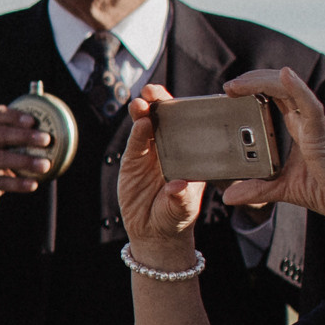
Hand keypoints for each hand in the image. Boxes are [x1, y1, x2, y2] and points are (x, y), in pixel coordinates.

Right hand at [0, 104, 55, 233]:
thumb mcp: (0, 153)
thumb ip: (17, 143)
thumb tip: (56, 135)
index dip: (13, 115)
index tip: (33, 121)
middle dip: (25, 136)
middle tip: (47, 140)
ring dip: (25, 161)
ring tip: (46, 165)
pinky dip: (17, 183)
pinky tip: (34, 185)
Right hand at [117, 82, 203, 264]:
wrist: (154, 232)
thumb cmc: (176, 217)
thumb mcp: (183, 209)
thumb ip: (181, 198)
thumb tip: (178, 186)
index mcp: (191, 156)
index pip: (189, 128)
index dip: (185, 111)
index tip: (184, 102)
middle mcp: (171, 150)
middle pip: (166, 120)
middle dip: (161, 103)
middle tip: (155, 92)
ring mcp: (151, 154)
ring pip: (147, 127)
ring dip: (144, 112)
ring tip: (142, 103)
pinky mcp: (133, 161)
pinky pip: (135, 143)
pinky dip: (136, 132)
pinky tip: (139, 123)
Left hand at [212, 67, 324, 231]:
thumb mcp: (283, 189)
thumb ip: (257, 190)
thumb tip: (228, 196)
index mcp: (298, 129)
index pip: (274, 98)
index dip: (254, 88)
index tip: (229, 91)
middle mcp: (306, 121)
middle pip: (278, 87)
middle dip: (252, 81)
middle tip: (227, 86)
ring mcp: (316, 125)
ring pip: (290, 90)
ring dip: (262, 81)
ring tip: (237, 84)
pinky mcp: (323, 134)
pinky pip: (311, 106)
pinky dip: (298, 89)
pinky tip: (285, 76)